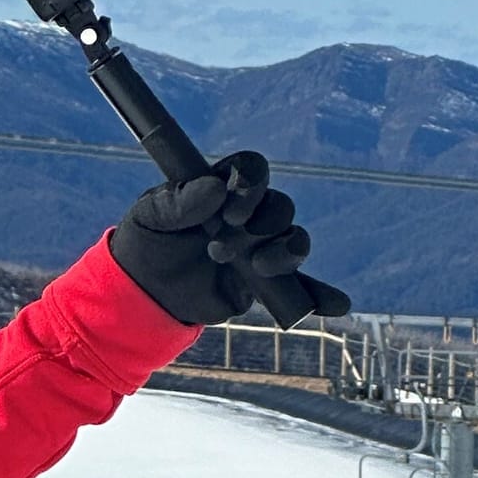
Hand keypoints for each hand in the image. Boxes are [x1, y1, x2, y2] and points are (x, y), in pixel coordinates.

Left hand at [110, 151, 349, 326]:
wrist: (140, 292)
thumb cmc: (145, 242)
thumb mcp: (149, 216)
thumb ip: (178, 201)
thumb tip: (214, 190)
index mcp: (223, 188)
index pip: (253, 171)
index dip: (251, 185)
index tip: (230, 210)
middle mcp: (248, 215)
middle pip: (278, 208)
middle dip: (261, 225)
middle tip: (221, 247)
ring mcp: (259, 249)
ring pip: (293, 242)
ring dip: (285, 253)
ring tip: (257, 267)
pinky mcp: (262, 285)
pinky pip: (298, 287)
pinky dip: (320, 295)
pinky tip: (337, 306)